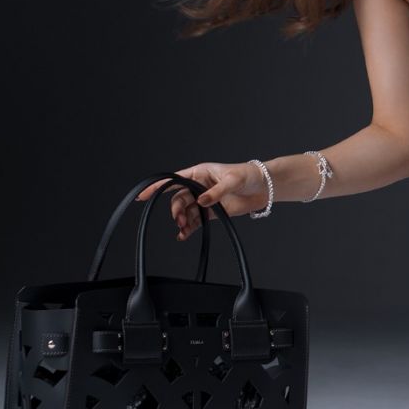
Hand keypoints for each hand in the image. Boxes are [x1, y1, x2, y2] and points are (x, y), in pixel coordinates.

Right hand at [134, 162, 268, 240]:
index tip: (144, 195)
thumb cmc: (248, 175)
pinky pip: (196, 220)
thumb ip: (216, 192)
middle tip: (179, 219)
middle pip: (179, 199)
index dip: (158, 186)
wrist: (264, 187)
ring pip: (186, 211)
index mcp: (200, 173)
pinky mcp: (212, 211)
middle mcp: (199, 186)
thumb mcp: (233, 180)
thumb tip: (201, 201)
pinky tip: (184, 235)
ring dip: (182, 220)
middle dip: (176, 210)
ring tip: (183, 229)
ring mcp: (204, 199)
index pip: (174, 179)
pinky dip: (189, 228)